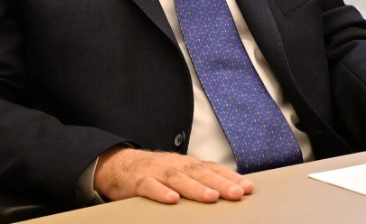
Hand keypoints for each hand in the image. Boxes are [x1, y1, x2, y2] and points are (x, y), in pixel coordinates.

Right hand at [93, 146, 252, 203]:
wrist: (117, 164)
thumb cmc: (155, 172)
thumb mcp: (179, 172)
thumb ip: (199, 179)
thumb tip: (227, 190)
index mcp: (187, 164)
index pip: (213, 169)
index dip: (231, 177)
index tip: (248, 187)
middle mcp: (175, 165)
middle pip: (201, 173)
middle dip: (221, 183)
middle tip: (238, 193)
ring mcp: (157, 172)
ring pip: (179, 179)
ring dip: (196, 188)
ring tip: (211, 197)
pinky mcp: (138, 181)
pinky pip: (150, 187)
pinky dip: (161, 193)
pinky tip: (173, 200)